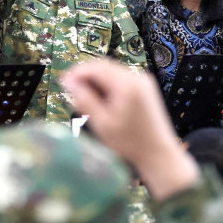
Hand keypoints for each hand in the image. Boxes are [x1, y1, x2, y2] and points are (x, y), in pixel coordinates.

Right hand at [63, 59, 198, 199]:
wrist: (158, 154)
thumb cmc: (131, 143)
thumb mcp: (102, 123)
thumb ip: (84, 100)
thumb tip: (69, 83)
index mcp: (127, 85)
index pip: (96, 67)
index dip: (77, 73)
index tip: (64, 82)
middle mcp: (137, 78)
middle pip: (104, 67)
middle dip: (86, 77)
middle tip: (71, 92)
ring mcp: (143, 83)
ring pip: (111, 73)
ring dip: (96, 83)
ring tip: (85, 101)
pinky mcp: (145, 89)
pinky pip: (121, 81)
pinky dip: (108, 87)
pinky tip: (101, 103)